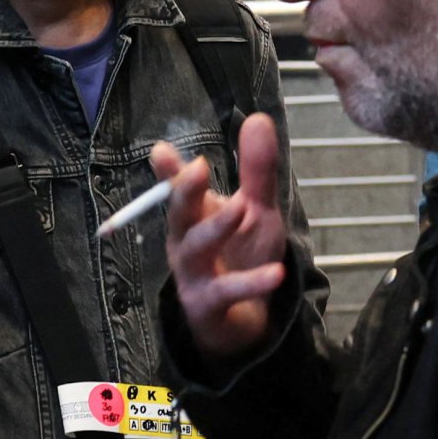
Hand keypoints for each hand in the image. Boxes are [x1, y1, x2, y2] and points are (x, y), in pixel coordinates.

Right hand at [160, 114, 290, 363]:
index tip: (161, 150)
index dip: (170, 171)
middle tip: (197, 167)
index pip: (178, 189)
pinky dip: (251, 282)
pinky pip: (227, 293)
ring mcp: (194, 275)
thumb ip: (256, 170)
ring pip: (196, 250)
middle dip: (185, 192)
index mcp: (194, 217)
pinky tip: (276, 272)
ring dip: (216, 228)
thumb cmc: (242, 257)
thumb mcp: (256, 211)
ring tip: (242, 209)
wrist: (242, 321)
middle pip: (179, 215)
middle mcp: (186, 243)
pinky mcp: (209, 306)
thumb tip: (259, 118)